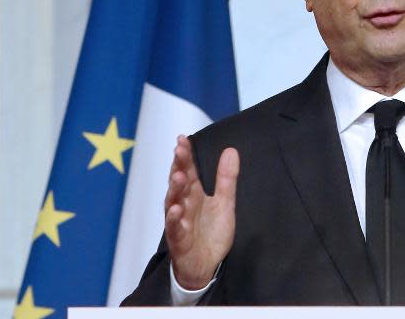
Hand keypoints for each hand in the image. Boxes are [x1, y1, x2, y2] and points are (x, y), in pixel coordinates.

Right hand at [164, 135, 239, 289]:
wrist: (206, 264)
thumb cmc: (211, 232)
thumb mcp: (224, 202)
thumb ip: (226, 178)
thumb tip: (230, 150)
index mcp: (194, 194)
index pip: (188, 171)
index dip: (185, 155)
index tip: (182, 139)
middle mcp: (184, 205)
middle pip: (180, 183)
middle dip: (179, 166)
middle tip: (179, 149)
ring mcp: (180, 222)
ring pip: (174, 203)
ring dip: (175, 189)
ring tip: (178, 176)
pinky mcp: (180, 240)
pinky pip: (175, 228)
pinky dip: (174, 219)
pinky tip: (175, 209)